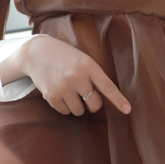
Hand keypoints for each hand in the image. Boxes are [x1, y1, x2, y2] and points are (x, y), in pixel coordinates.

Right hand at [12, 35, 130, 116]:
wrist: (36, 52)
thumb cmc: (64, 56)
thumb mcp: (82, 59)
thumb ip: (93, 75)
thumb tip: (104, 99)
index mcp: (88, 65)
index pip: (107, 86)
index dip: (118, 100)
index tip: (128, 110)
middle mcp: (77, 77)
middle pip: (94, 104)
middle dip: (92, 104)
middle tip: (85, 95)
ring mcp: (63, 87)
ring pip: (79, 111)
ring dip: (77, 106)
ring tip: (69, 91)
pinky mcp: (51, 96)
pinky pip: (65, 112)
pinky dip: (64, 106)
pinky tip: (59, 93)